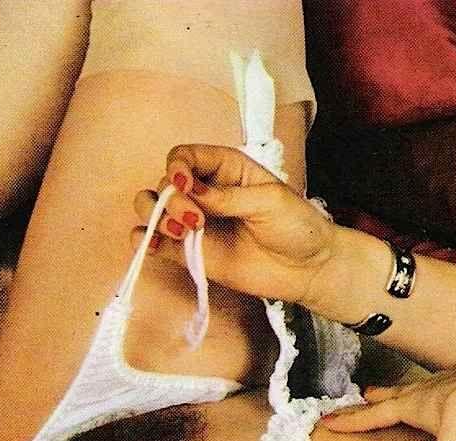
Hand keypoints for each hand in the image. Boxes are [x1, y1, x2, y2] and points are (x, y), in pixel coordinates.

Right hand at [131, 144, 335, 305]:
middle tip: (195, 219)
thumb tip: (190, 192)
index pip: (184, 157)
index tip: (186, 184)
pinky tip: (152, 244)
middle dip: (170, 198)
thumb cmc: (298, 227)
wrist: (310, 269)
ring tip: (182, 232)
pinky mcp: (193, 252)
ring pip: (153, 208)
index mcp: (225, 169)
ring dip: (155, 216)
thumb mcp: (270, 201)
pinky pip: (156, 243)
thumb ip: (227, 196)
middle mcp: (205, 192)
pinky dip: (145, 241)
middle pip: (165, 183)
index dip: (177, 167)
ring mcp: (196, 223)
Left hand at [322, 359, 455, 440]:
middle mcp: (452, 383)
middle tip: (379, 390)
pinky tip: (327, 424)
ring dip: (372, 402)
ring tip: (352, 403)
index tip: (446, 395)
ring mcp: (428, 396)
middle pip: (425, 388)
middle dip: (406, 391)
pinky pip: (372, 418)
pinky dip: (350, 421)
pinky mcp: (410, 411)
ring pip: (394, 399)